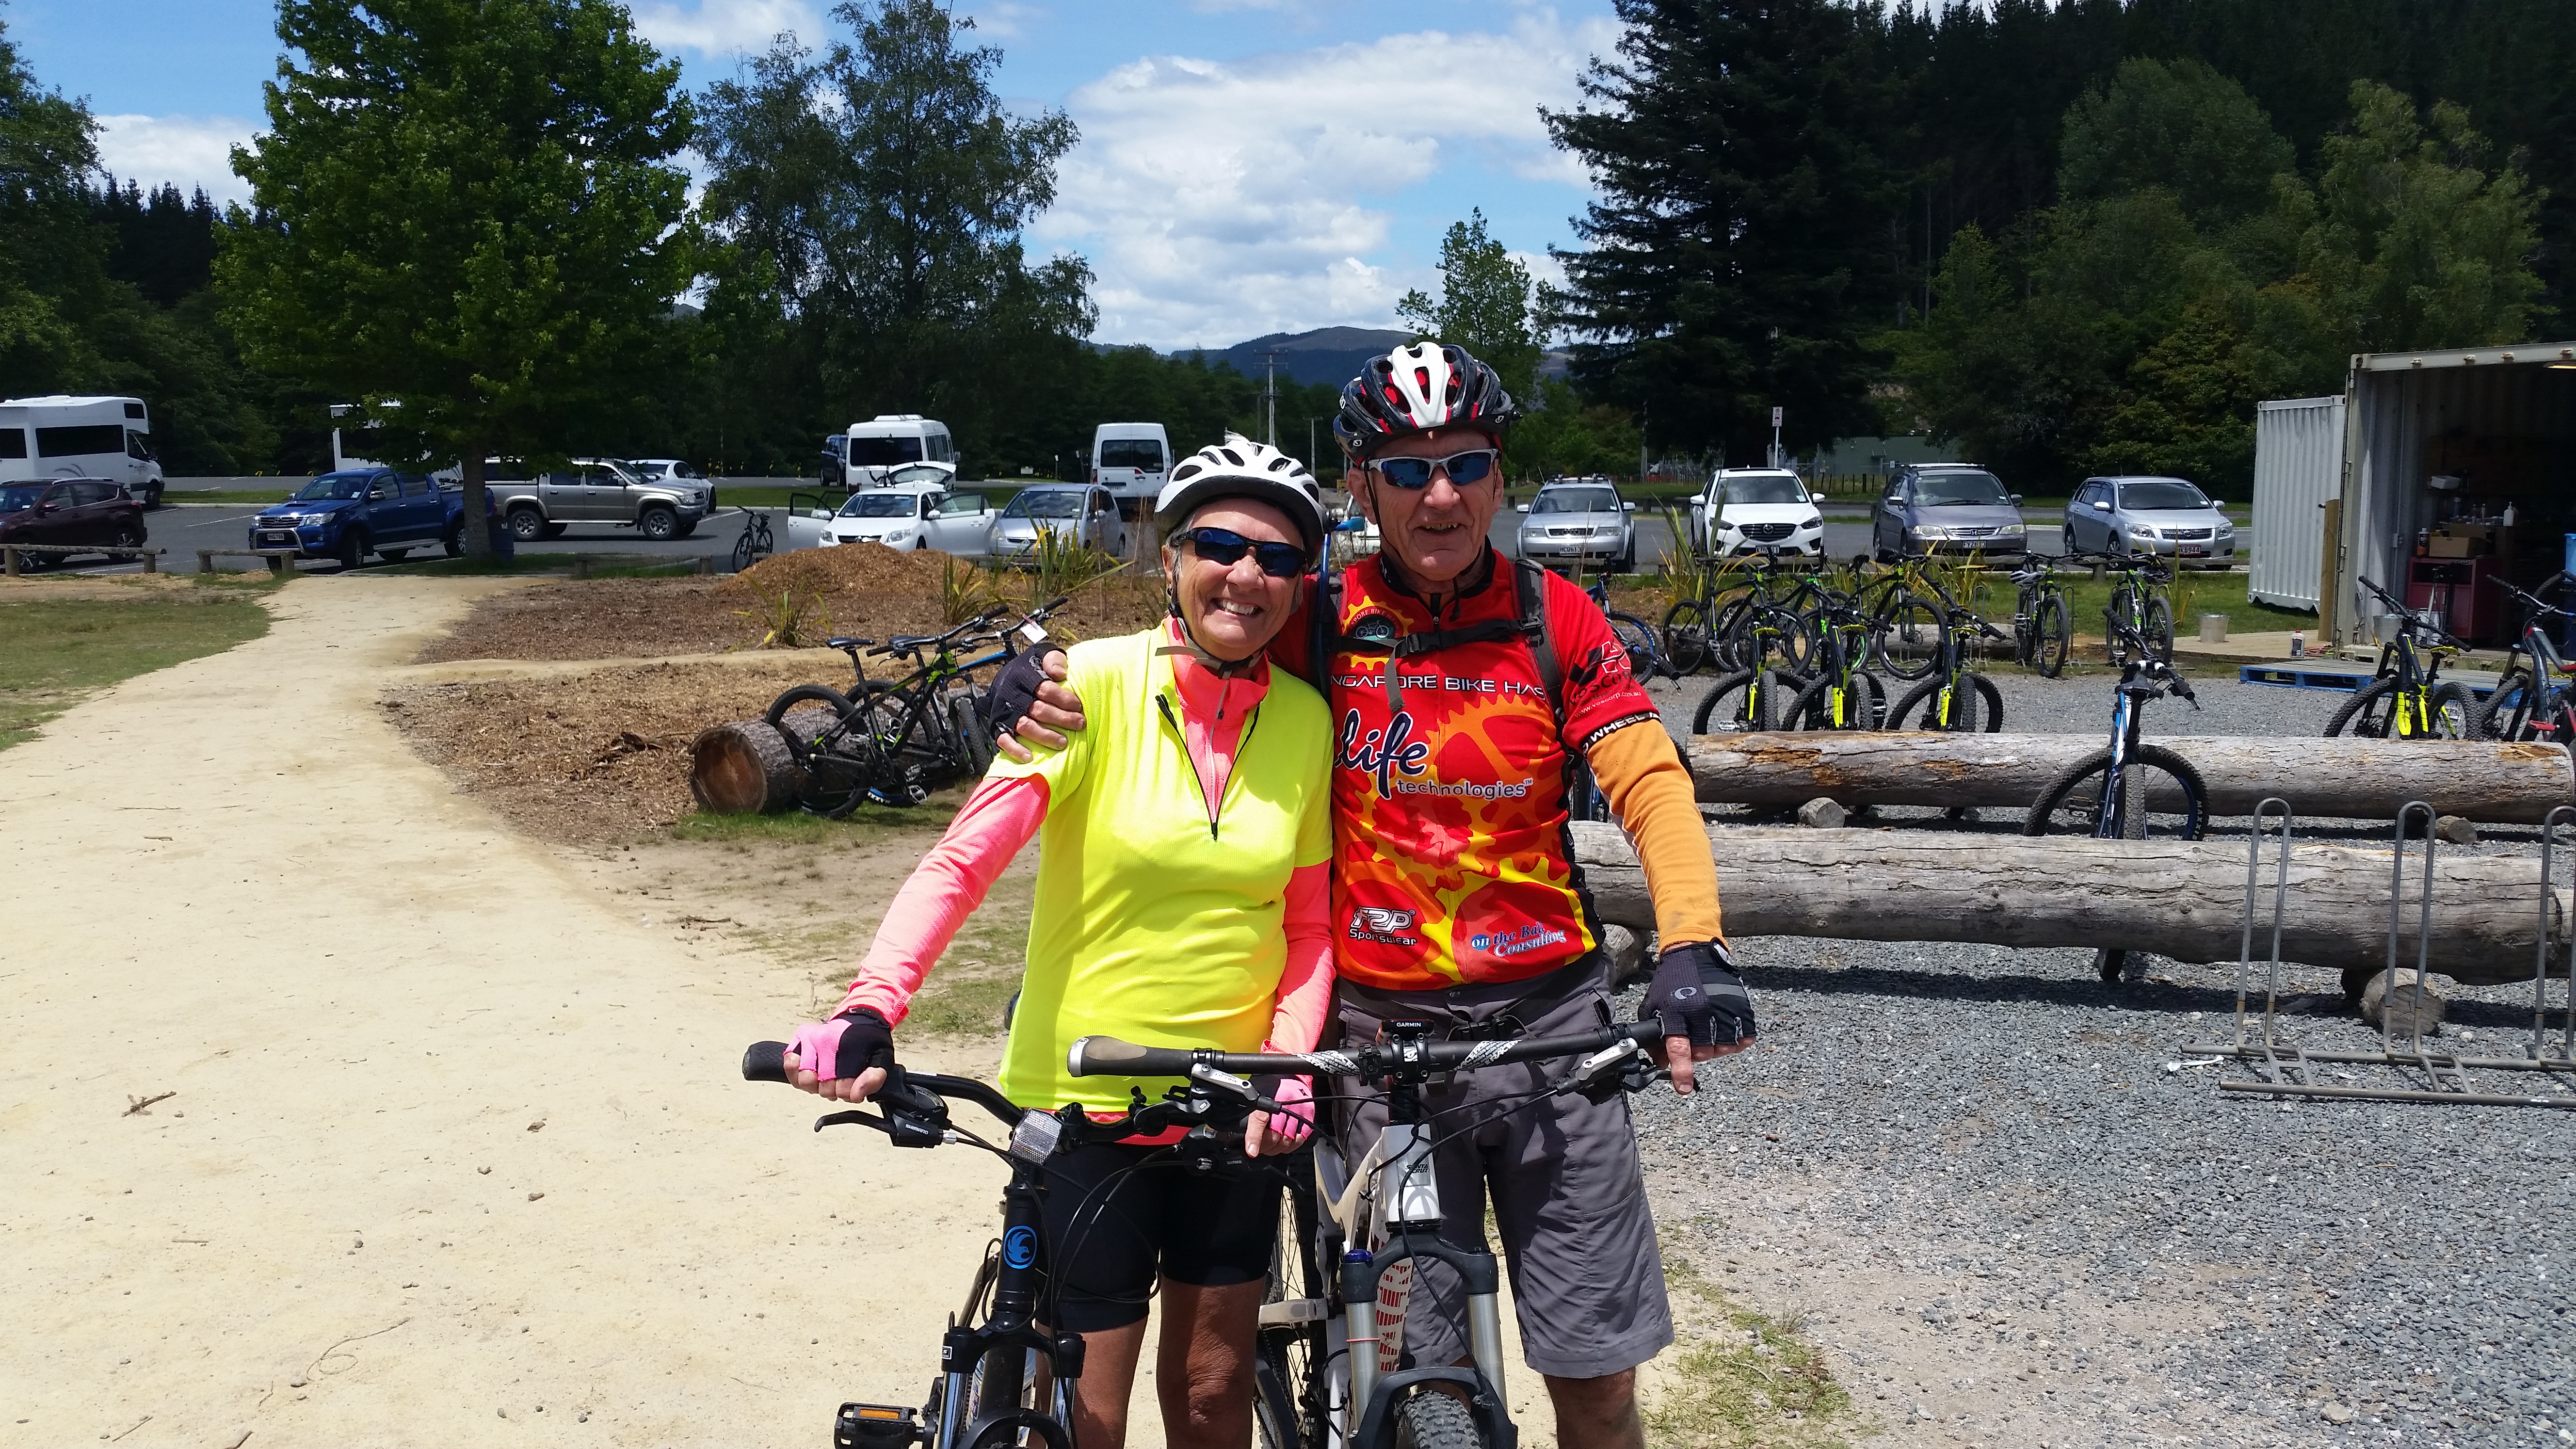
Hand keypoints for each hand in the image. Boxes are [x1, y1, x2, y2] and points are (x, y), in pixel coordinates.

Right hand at [784, 1008, 894, 1102]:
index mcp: (848, 1045)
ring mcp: (809, 1038)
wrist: (860, 1018)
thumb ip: (874, 1078)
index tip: (855, 1089)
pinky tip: (811, 1070)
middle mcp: (825, 1039)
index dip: (850, 1094)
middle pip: (823, 1087)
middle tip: (841, 1082)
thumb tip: (856, 1094)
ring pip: (804, 1080)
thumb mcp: (882, 1059)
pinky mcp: (798, 1038)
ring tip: (826, 1078)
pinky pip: (789, 1065)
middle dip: (834, 1092)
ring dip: (816, 1086)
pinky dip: (797, 1073)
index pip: (842, 1087)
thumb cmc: (869, 1042)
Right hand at [989, 649, 1087, 762]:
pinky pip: (1003, 740)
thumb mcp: (1043, 656)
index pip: (1044, 688)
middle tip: (1080, 724)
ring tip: (1063, 742)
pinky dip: (1015, 750)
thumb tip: (1060, 674)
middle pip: (1037, 709)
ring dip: (1045, 736)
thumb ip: (1054, 660)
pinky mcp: (996, 726)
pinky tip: (1030, 757)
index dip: (1063, 698)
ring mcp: (1003, 711)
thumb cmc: (1034, 669)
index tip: (1078, 705)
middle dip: (1061, 718)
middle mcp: (1011, 694)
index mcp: (1022, 675)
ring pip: (1024, 726)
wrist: (1008, 678)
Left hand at [1245, 1075, 1313, 1157]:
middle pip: (1274, 1135)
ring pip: (1287, 1140)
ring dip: (1278, 1148)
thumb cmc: (1270, 1085)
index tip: (1252, 1151)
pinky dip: (1292, 1144)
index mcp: (1266, 1096)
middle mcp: (1283, 1102)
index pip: (1259, 1119)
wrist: (1291, 1074)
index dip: (1254, 1137)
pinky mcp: (1308, 1114)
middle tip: (1259, 1148)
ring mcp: (1297, 1109)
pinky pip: (1300, 1138)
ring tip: (1272, 1146)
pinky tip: (1286, 1142)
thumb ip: (1248, 1115)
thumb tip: (1238, 1136)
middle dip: (1265, 1146)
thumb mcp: (1254, 1095)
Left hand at [1641, 941, 1755, 1094]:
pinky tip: (1725, 1030)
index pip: (1678, 1047)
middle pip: (1704, 1052)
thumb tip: (1661, 1064)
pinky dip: (1736, 1040)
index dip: (1682, 1071)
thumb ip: (1654, 1037)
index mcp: (1675, 1012)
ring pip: (1725, 1048)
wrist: (1693, 952)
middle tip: (1693, 1038)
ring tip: (1708, 1032)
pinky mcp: (1740, 1005)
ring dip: (1716, 1047)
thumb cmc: (1670, 983)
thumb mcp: (1653, 1007)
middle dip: (1698, 1053)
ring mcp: (1722, 1008)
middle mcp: (1700, 1011)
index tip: (1683, 1088)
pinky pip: (1744, 1037)